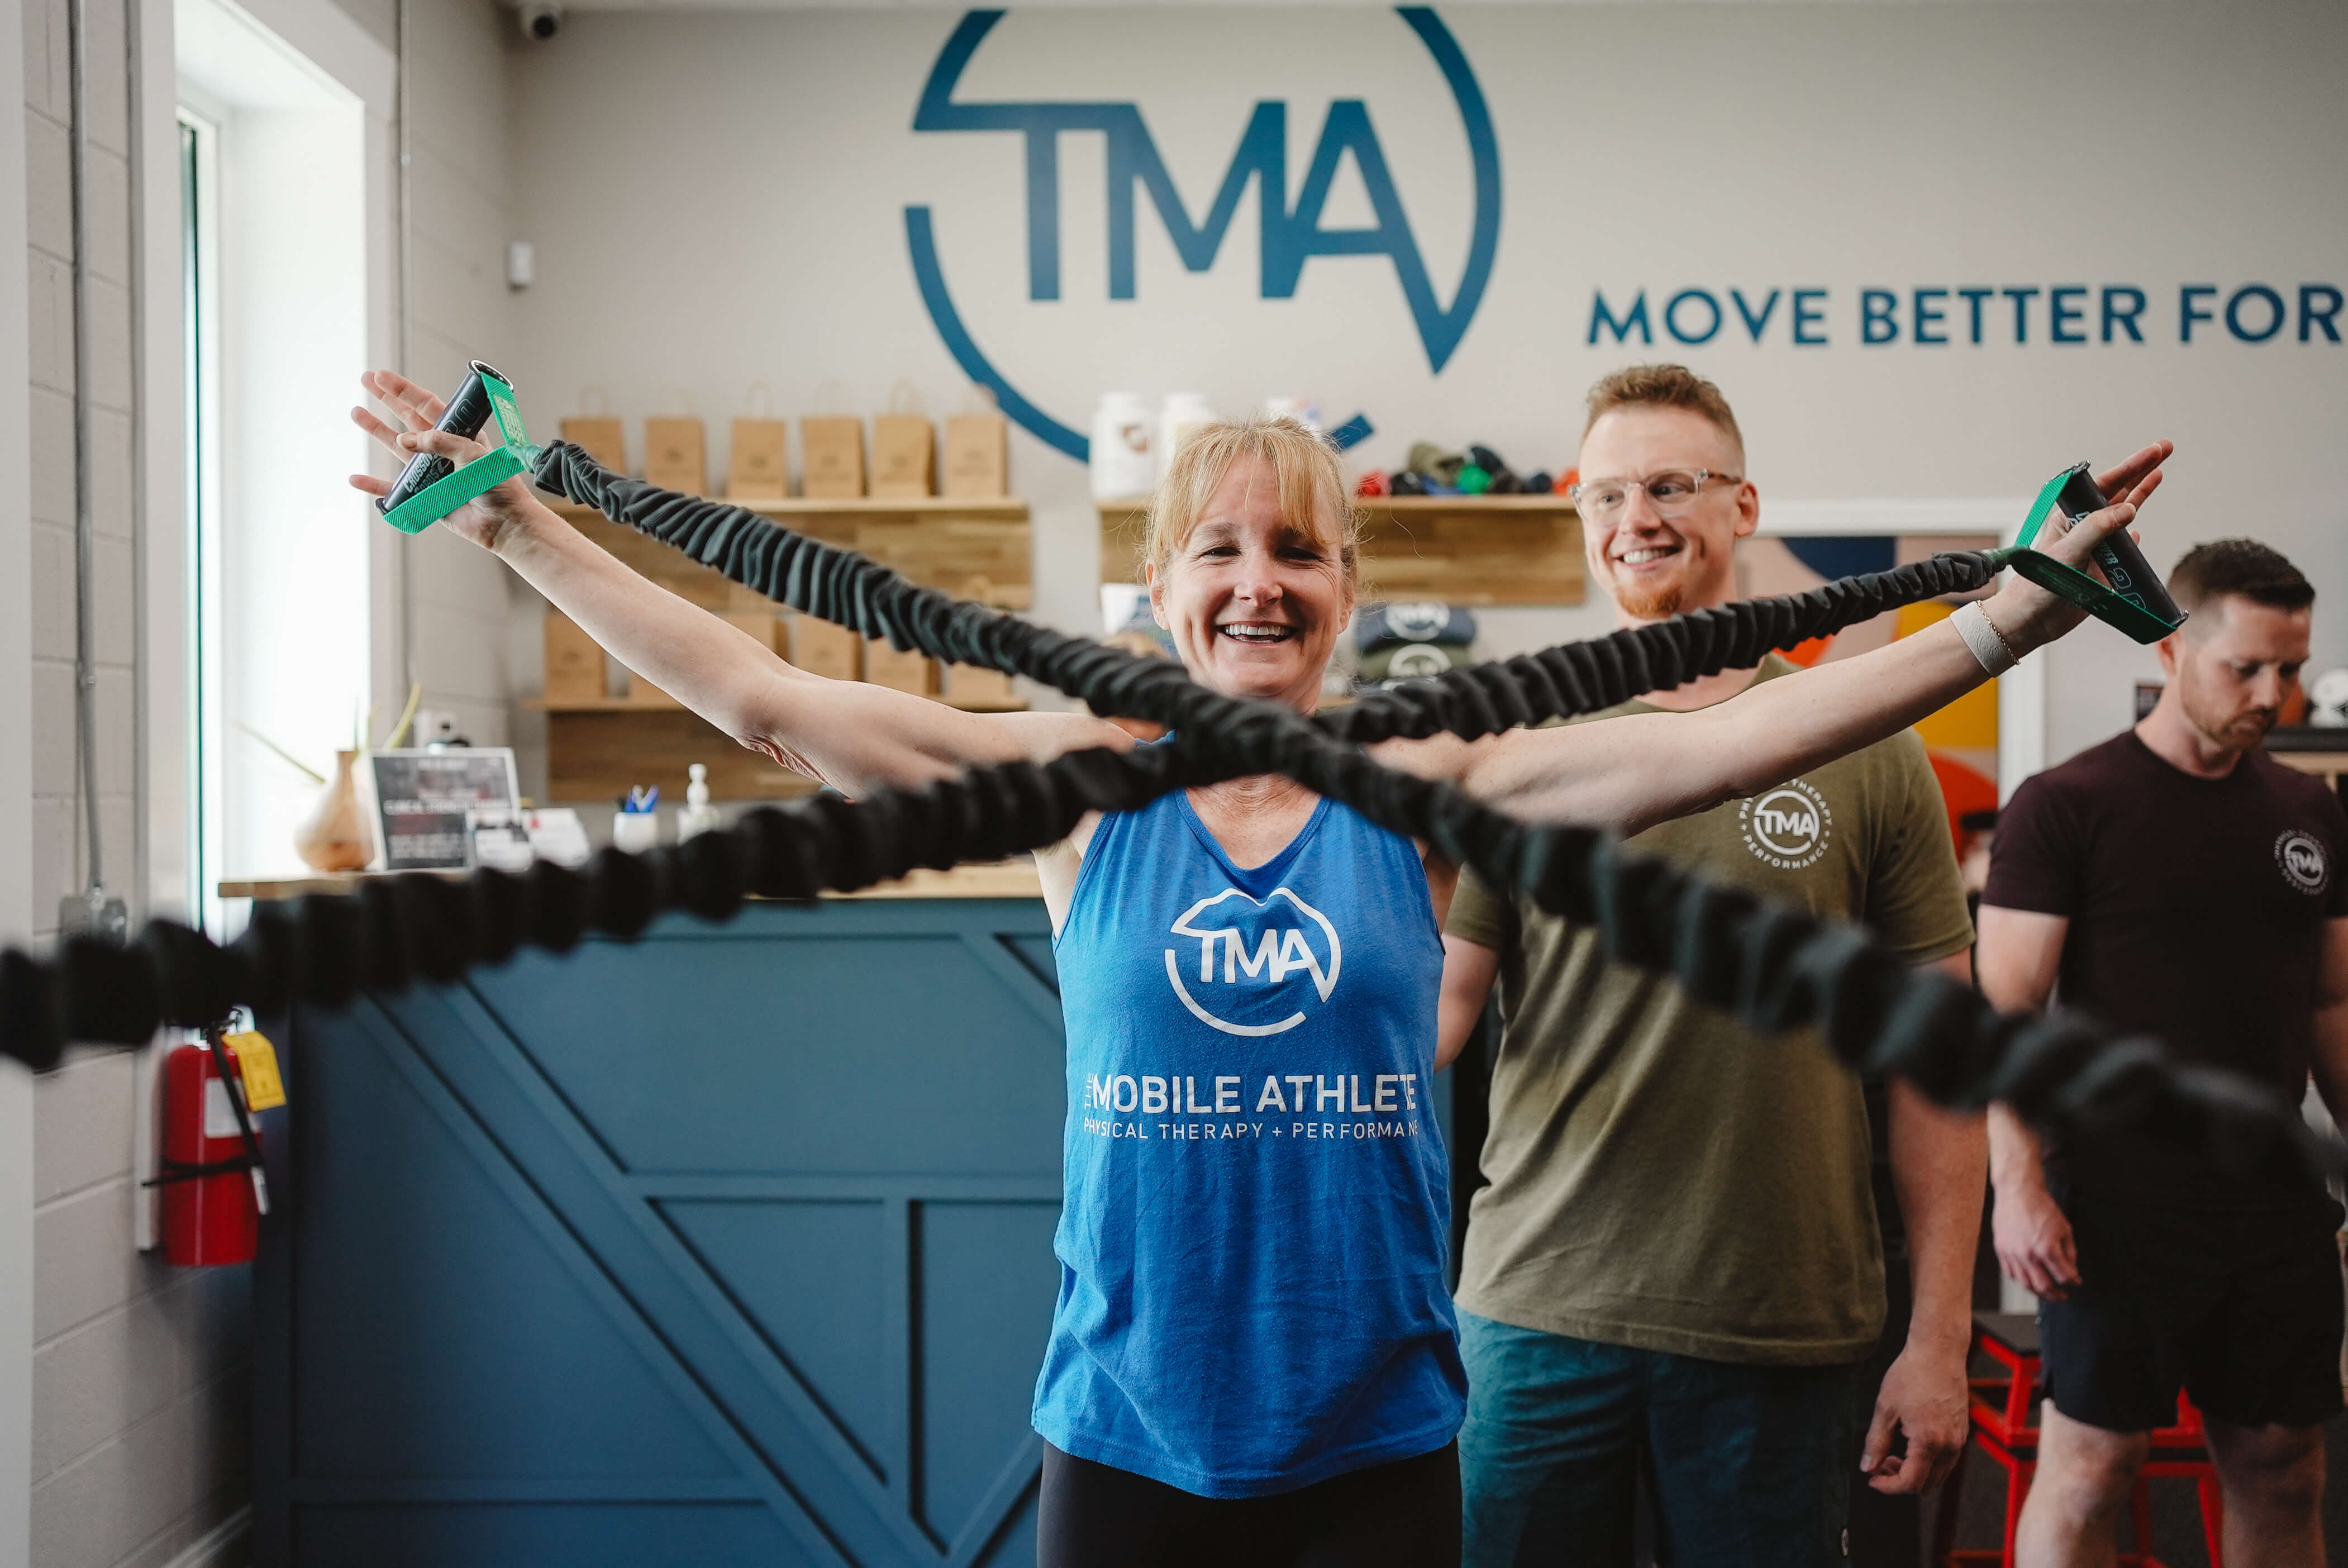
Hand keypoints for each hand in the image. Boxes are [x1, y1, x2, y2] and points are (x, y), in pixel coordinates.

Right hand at [347, 369, 541, 550]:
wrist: (505, 523)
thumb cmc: (499, 487)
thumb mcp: (473, 455)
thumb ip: (440, 443)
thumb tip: (404, 439)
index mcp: (459, 435)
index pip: (428, 405)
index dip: (405, 390)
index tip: (383, 376)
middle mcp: (443, 450)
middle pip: (409, 418)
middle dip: (388, 399)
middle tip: (367, 380)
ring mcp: (432, 472)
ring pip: (397, 447)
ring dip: (377, 430)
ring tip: (356, 413)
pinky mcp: (425, 496)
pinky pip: (394, 490)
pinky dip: (374, 486)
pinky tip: (356, 479)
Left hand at [1861, 1342, 1969, 1493]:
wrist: (1938, 1352)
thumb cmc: (1910, 1375)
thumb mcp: (1885, 1408)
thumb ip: (1876, 1442)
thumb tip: (1867, 1468)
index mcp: (1929, 1441)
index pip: (1910, 1482)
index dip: (1888, 1486)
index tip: (1872, 1478)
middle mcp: (1950, 1445)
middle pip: (1926, 1484)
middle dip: (1900, 1481)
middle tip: (1879, 1465)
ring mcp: (1959, 1440)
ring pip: (1938, 1475)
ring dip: (1914, 1473)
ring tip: (1892, 1455)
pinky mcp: (1962, 1432)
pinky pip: (1946, 1461)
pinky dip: (1927, 1462)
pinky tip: (1909, 1444)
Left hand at [1985, 440, 2173, 652]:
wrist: (2032, 621)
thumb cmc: (2038, 586)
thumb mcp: (2068, 552)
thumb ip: (2097, 528)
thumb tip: (2128, 509)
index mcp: (2070, 517)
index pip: (2104, 485)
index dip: (2130, 467)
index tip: (2153, 452)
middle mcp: (2084, 528)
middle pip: (2118, 492)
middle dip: (2141, 470)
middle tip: (2164, 448)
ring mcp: (2096, 547)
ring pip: (2124, 515)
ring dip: (2141, 495)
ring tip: (2159, 472)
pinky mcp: (2104, 569)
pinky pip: (2123, 550)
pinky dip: (2133, 540)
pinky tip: (2138, 532)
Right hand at [1992, 1177, 2080, 1299]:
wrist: (2017, 1192)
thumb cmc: (2042, 1207)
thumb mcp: (2065, 1228)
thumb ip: (2069, 1252)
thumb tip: (2071, 1269)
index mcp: (2047, 1249)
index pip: (2064, 1277)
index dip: (2074, 1282)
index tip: (2077, 1282)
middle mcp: (2028, 1255)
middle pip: (2044, 1287)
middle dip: (2057, 1295)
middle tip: (2063, 1296)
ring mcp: (2012, 1254)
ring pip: (2026, 1284)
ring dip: (2039, 1293)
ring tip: (2047, 1293)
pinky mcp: (2001, 1250)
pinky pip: (2011, 1274)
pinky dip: (2022, 1281)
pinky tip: (2030, 1281)